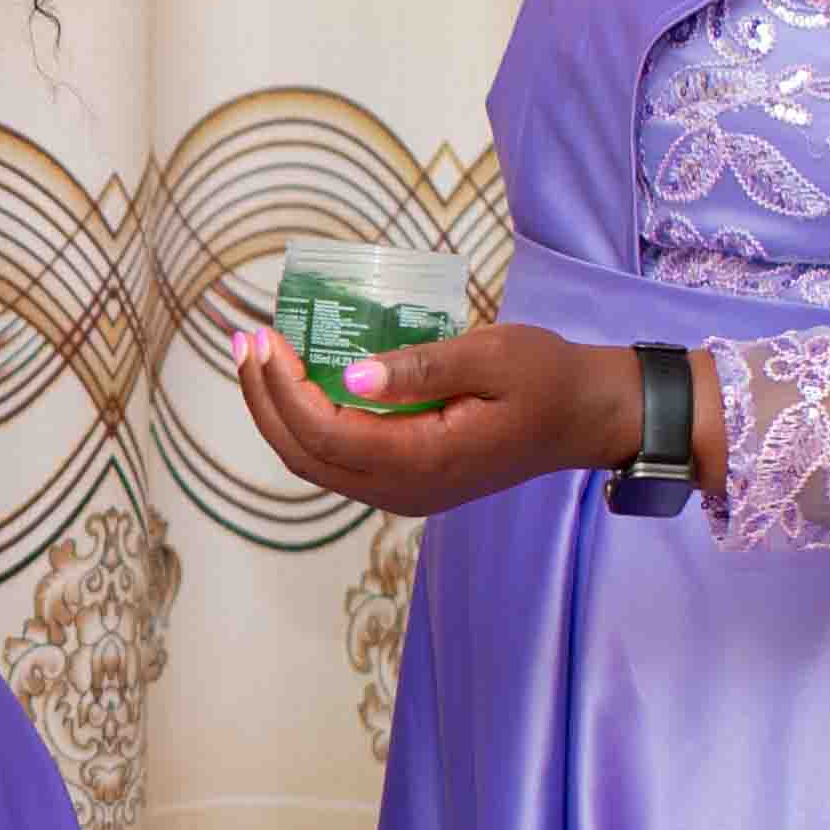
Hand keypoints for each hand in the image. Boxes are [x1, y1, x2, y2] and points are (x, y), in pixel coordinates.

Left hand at [230, 319, 653, 520]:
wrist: (585, 418)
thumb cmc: (546, 377)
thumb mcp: (492, 355)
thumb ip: (422, 366)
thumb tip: (349, 373)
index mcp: (425, 459)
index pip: (326, 432)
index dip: (283, 388)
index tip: (266, 338)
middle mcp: (404, 489)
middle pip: (304, 455)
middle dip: (262, 399)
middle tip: (244, 341)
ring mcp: (403, 492)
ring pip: (314, 463)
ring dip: (276, 413)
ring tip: (256, 359)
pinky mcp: (406, 481)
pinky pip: (337, 460)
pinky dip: (305, 423)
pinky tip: (296, 382)